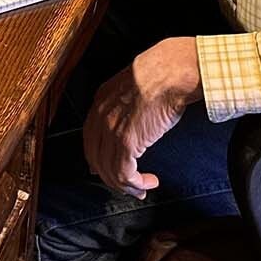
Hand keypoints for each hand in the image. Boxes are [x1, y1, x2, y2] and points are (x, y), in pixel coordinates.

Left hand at [84, 37, 202, 197]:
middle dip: (109, 176)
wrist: (170, 72)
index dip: (96, 157)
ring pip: (109, 170)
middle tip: (125, 185)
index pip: (90, 137)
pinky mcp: (127, 142)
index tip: (102, 169)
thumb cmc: (162, 74)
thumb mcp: (134, 84)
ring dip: (126, 185)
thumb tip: (136, 118)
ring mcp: (111, 130)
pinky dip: (135, 184)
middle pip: (96, 157)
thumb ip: (128, 101)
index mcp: (101, 101)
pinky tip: (147, 183)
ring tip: (141, 189)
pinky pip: (124, 173)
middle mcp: (101, 116)